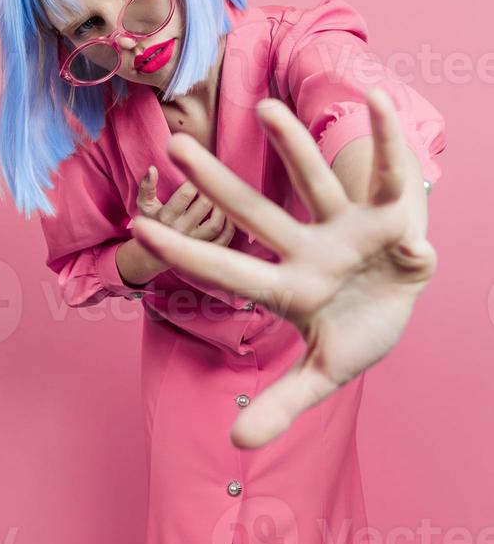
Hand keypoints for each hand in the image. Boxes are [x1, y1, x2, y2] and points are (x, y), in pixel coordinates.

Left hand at [131, 88, 437, 448]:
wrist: (404, 303)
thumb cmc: (356, 329)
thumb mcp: (324, 371)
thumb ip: (282, 403)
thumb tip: (234, 442)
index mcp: (289, 288)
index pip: (228, 268)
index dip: (187, 251)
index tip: (140, 228)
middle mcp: (308, 248)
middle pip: (256, 213)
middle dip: (218, 183)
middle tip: (174, 144)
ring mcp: (345, 227)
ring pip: (314, 182)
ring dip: (291, 147)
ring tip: (265, 109)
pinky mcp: (389, 214)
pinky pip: (388, 175)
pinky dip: (385, 142)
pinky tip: (373, 102)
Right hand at [135, 166, 235, 245]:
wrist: (153, 254)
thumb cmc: (151, 222)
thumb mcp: (144, 204)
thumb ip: (146, 186)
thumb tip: (152, 169)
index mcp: (165, 217)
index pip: (185, 195)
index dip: (196, 180)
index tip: (199, 172)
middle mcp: (180, 231)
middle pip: (203, 206)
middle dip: (211, 190)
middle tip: (213, 182)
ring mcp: (194, 243)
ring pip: (215, 224)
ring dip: (223, 208)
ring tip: (221, 197)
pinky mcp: (204, 252)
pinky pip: (223, 241)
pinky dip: (230, 228)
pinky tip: (229, 215)